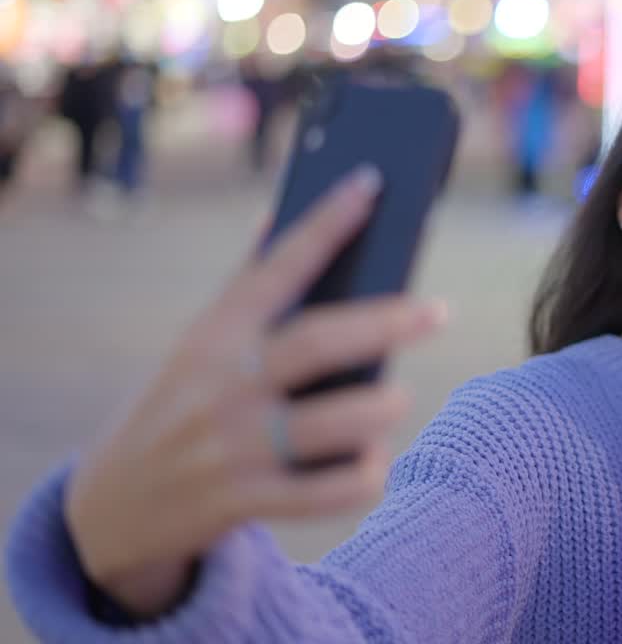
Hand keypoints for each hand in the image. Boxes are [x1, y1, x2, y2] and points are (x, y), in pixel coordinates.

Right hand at [64, 167, 445, 616]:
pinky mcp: (243, 501)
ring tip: (396, 399)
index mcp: (214, 334)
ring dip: (381, 409)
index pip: (274, 266)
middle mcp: (222, 385)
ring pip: (332, 423)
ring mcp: (231, 446)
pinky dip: (364, 476)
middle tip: (437, 310)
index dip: (325, 224)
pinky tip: (372, 463)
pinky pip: (327, 492)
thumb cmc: (183, 407)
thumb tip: (278, 214)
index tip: (370, 183)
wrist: (114, 508)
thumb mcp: (199, 347)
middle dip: (385, 323)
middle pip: (316, 344)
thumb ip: (245, 290)